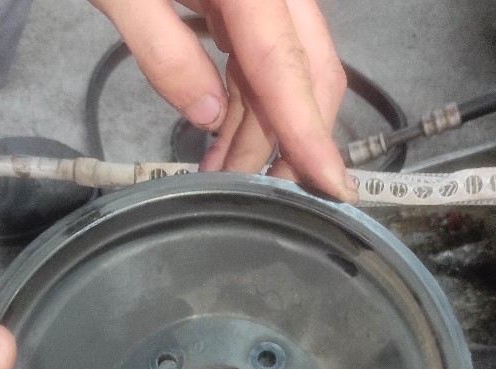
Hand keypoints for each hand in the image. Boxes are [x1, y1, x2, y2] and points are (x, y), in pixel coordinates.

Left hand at [89, 0, 356, 202]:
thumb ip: (160, 48)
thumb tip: (205, 116)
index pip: (288, 67)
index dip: (310, 134)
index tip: (334, 188)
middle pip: (308, 70)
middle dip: (290, 139)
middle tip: (261, 193)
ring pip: (284, 70)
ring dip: (260, 127)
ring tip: (217, 170)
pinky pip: (259, 55)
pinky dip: (244, 99)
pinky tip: (218, 132)